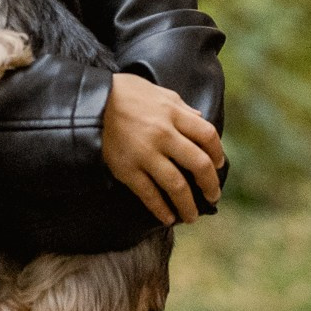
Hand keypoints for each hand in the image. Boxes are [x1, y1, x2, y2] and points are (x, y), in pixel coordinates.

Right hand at [102, 73, 224, 225]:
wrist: (91, 101)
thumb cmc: (126, 93)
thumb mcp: (159, 92)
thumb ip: (182, 107)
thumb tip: (200, 118)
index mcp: (173, 113)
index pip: (208, 136)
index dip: (217, 153)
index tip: (219, 165)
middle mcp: (163, 134)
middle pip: (198, 164)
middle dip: (210, 185)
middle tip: (213, 197)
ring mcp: (145, 154)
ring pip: (177, 186)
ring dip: (188, 205)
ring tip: (192, 217)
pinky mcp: (127, 169)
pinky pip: (149, 194)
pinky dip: (161, 210)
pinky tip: (168, 218)